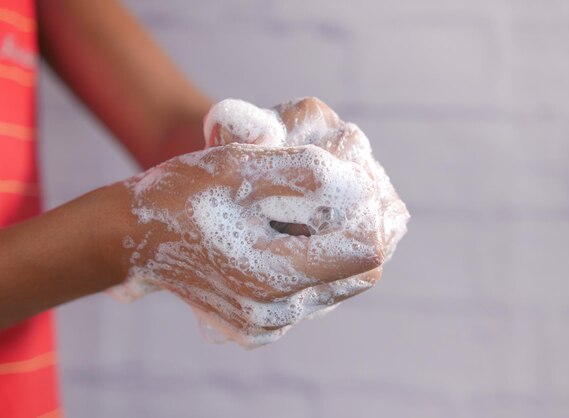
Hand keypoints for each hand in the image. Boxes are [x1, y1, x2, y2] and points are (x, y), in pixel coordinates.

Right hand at [112, 97, 407, 347]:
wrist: (135, 237)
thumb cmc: (183, 194)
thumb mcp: (240, 168)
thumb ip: (308, 176)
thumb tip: (364, 187)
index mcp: (270, 277)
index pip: (365, 250)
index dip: (368, 208)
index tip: (348, 176)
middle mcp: (274, 313)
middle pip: (361, 270)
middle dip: (360, 224)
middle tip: (336, 187)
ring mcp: (268, 325)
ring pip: (344, 283)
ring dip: (342, 243)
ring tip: (312, 207)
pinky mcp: (262, 326)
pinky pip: (317, 294)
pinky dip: (320, 261)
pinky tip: (295, 232)